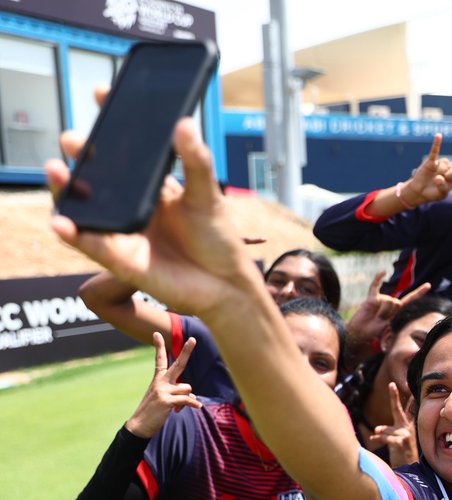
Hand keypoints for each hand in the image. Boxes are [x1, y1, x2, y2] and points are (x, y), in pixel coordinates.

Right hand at [48, 118, 255, 318]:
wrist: (227, 286)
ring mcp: (123, 232)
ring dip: (65, 190)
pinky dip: (75, 235)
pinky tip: (62, 223)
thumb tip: (184, 124)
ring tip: (56, 170)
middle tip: (74, 138)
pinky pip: (91, 246)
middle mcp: (131, 206)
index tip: (102, 92)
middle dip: (82, 155)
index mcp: (151, 185)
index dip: (111, 121)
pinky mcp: (122, 261)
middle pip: (96, 175)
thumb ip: (196, 163)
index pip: (125, 149)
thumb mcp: (209, 196)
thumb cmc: (217, 239)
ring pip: (84, 207)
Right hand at [124, 332, 201, 437]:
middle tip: (193, 339)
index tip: (156, 333)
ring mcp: (163, 390)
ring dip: (188, 399)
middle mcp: (160, 382)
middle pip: (178, 364)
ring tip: (176, 407)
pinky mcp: (166, 401)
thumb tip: (193, 396)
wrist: (139, 425)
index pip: (160, 360)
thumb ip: (178, 393)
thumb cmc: (153, 411)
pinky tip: (197, 407)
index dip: (159, 347)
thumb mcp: (164, 398)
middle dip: (187, 351)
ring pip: (187, 388)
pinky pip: (187, 399)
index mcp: (158, 379)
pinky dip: (193, 404)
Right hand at [346, 272, 431, 351]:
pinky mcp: (372, 298)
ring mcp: (381, 300)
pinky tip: (383, 272)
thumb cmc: (374, 333)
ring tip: (376, 317)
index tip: (428, 285)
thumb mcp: (389, 328)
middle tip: (381, 321)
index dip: (419, 293)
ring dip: (382, 312)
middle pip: (397, 303)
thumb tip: (397, 308)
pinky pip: (375, 286)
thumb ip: (395, 319)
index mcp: (397, 310)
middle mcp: (390, 302)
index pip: (410, 300)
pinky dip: (378, 278)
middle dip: (390, 314)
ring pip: (388, 300)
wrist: (360, 333)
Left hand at [367, 382, 418, 466]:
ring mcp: (406, 435)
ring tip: (376, 436)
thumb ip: (387, 433)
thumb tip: (377, 429)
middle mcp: (407, 428)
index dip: (397, 397)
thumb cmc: (400, 455)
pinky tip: (375, 440)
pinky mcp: (403, 442)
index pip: (401, 409)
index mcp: (405, 426)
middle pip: (398, 410)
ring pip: (387, 429)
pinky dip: (380, 439)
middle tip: (392, 384)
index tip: (393, 384)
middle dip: (394, 397)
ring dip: (381, 434)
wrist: (408, 469)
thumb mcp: (393, 441)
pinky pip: (387, 438)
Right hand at [396, 134, 451, 206]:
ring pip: (446, 164)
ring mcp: (441, 165)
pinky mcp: (430, 162)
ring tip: (434, 179)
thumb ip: (442, 187)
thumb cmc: (433, 193)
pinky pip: (434, 151)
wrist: (420, 192)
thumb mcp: (440, 194)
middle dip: (451, 175)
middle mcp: (450, 169)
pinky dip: (436, 144)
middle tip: (442, 181)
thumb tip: (439, 177)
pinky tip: (438, 135)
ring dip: (441, 171)